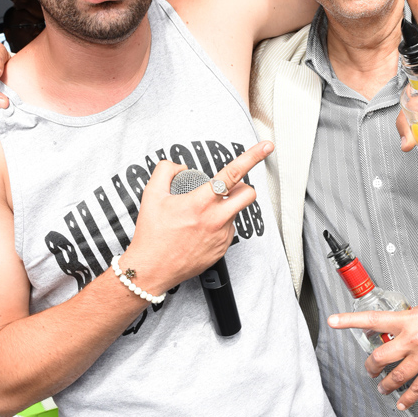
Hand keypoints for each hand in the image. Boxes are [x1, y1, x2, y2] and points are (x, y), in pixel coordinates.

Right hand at [124, 141, 273, 293]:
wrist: (152, 269)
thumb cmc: (152, 235)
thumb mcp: (151, 195)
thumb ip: (165, 171)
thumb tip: (180, 166)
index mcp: (200, 203)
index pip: (232, 174)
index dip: (252, 157)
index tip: (266, 147)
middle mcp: (216, 219)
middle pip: (248, 194)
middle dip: (243, 186)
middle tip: (228, 188)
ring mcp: (221, 235)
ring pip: (237, 212)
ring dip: (227, 207)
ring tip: (203, 213)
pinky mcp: (222, 248)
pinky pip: (229, 230)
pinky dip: (219, 225)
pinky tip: (201, 229)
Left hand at [327, 295, 417, 409]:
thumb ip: (408, 317)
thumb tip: (397, 325)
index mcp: (407, 320)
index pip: (373, 319)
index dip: (350, 321)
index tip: (333, 322)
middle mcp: (413, 339)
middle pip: (381, 357)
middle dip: (371, 366)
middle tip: (370, 369)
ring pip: (397, 376)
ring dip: (386, 384)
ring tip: (382, 387)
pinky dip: (408, 398)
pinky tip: (401, 403)